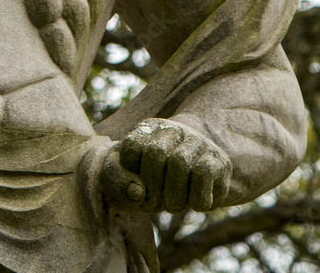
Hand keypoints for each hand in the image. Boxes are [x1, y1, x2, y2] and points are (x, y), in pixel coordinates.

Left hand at [96, 118, 230, 213]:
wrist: (200, 173)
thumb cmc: (153, 177)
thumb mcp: (127, 174)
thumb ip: (114, 177)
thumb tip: (136, 192)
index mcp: (147, 129)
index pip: (131, 146)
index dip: (129, 173)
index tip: (136, 186)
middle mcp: (173, 130)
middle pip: (156, 154)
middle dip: (152, 188)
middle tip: (155, 205)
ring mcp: (198, 143)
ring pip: (180, 164)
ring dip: (174, 197)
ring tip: (173, 204)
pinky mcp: (219, 161)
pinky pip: (203, 177)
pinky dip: (196, 199)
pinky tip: (194, 201)